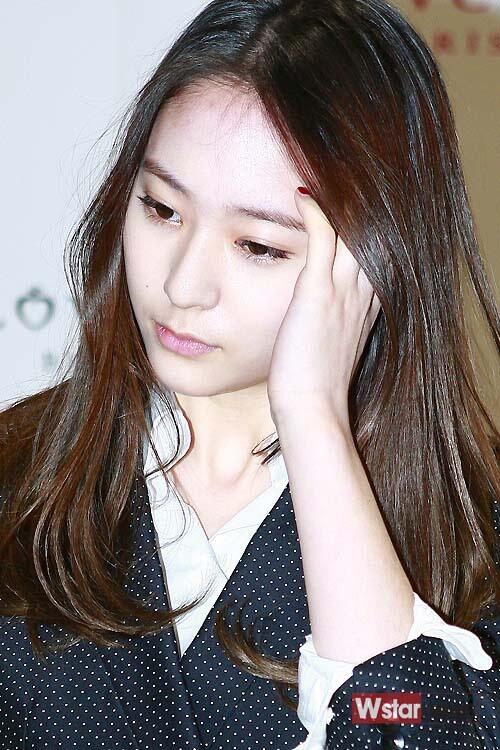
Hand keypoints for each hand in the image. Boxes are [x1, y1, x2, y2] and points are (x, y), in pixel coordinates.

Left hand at [267, 188, 381, 430]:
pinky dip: (316, 215)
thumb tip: (321, 312)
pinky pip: (324, 242)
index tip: (365, 209)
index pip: (378, 256)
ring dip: (346, 205)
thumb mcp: (333, 346)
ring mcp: (343, 293)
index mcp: (369, 307)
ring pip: (356, 234)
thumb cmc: (316, 383)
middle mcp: (363, 295)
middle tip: (360, 181)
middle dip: (369, 210)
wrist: (312, 408)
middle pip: (375, 238)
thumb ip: (334, 321)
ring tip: (332, 176)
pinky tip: (304, 193)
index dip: (374, 231)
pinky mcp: (318, 295)